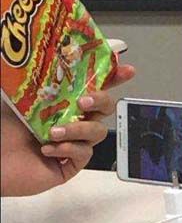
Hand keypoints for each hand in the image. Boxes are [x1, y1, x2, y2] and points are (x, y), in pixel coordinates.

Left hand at [1, 64, 134, 196]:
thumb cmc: (1, 129)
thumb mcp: (22, 98)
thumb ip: (43, 82)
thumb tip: (55, 56)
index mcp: (61, 103)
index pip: (91, 87)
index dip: (112, 78)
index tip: (127, 69)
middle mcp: (71, 121)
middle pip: (104, 109)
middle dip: (101, 101)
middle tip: (84, 101)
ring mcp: (73, 144)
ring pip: (96, 132)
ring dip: (77, 130)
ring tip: (53, 133)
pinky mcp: (70, 166)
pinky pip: (84, 154)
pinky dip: (68, 149)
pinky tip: (48, 150)